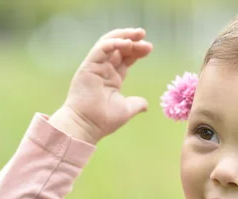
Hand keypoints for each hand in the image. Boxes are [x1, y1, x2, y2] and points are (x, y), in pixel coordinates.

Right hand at [49, 28, 152, 144]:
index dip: (137, 51)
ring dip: (124, 36)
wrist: (87, 126)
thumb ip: (137, 104)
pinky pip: (101, 48)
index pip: (126, 58)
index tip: (150, 48)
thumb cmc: (104, 120)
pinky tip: (127, 43)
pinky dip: (114, 43)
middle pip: (119, 48)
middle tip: (144, 35)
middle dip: (132, 39)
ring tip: (139, 33)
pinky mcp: (88, 66)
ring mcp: (95, 66)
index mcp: (113, 78)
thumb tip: (146, 105)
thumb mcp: (127, 109)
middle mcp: (104, 70)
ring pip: (109, 44)